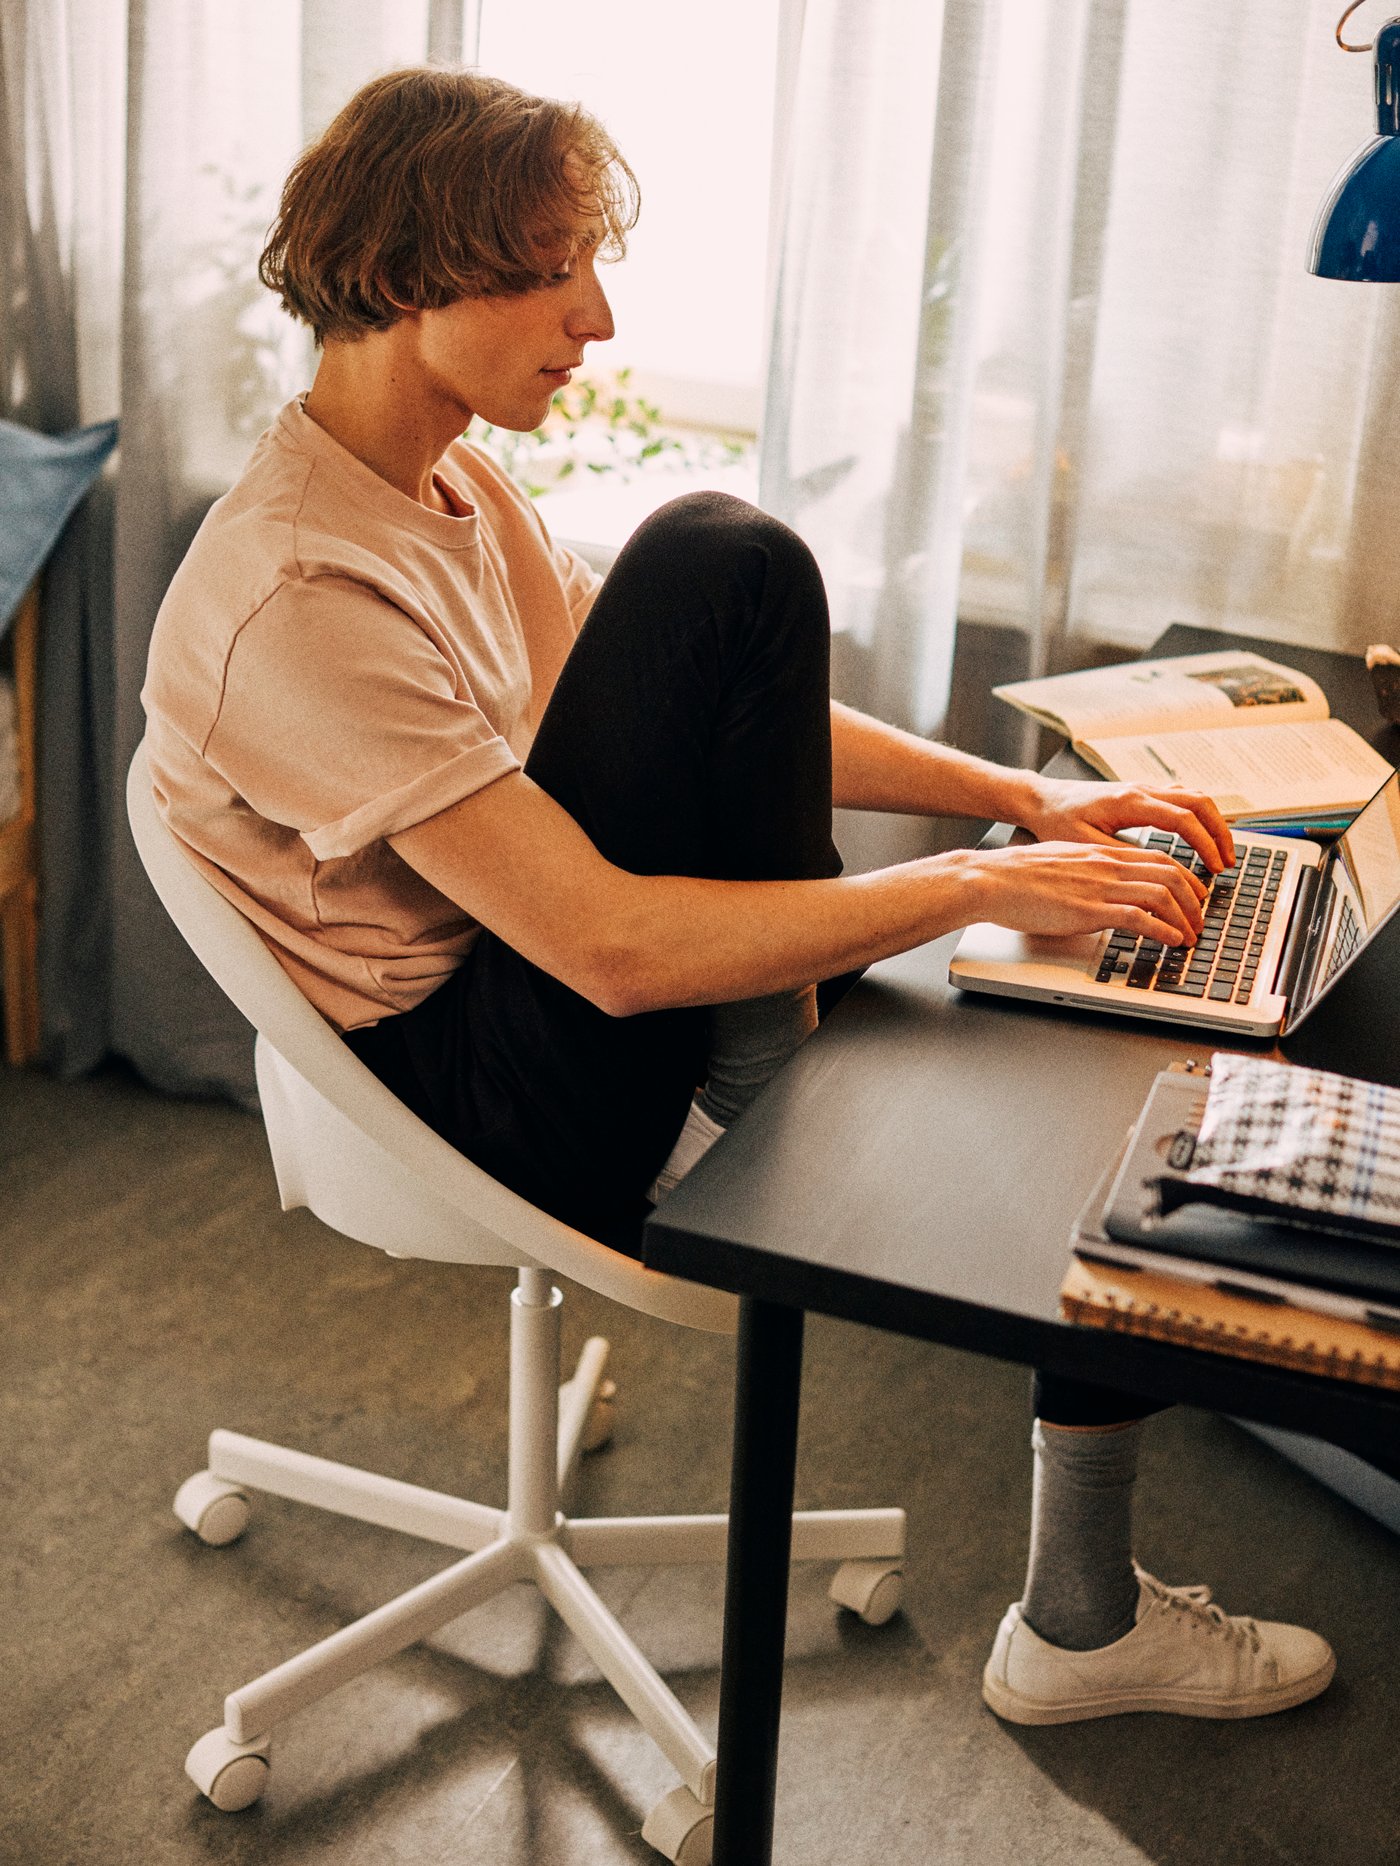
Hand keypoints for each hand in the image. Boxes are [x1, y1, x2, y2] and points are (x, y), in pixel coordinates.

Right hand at [958, 838, 1208, 945]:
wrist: (992, 879)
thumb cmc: (1018, 876)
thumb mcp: (1063, 864)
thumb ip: (1087, 872)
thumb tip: (1100, 889)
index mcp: (1101, 853)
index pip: (1159, 859)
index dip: (1185, 878)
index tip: (1194, 895)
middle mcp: (1107, 866)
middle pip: (1170, 873)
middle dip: (1194, 899)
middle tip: (1200, 919)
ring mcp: (1100, 887)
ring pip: (1162, 893)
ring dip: (1184, 917)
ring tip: (1190, 936)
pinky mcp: (1089, 909)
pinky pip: (1139, 917)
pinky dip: (1162, 930)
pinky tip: (1170, 941)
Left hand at [1015, 775, 1234, 873]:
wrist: (1039, 799)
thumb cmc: (1055, 821)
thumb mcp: (1085, 845)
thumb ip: (1121, 857)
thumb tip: (1154, 873)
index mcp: (1130, 802)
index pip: (1183, 819)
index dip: (1206, 844)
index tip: (1216, 868)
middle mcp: (1141, 790)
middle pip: (1199, 802)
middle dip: (1220, 832)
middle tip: (1228, 862)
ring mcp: (1142, 788)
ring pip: (1193, 796)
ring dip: (1211, 822)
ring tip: (1219, 853)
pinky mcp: (1139, 793)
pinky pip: (1180, 798)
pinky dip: (1197, 816)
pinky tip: (1199, 836)